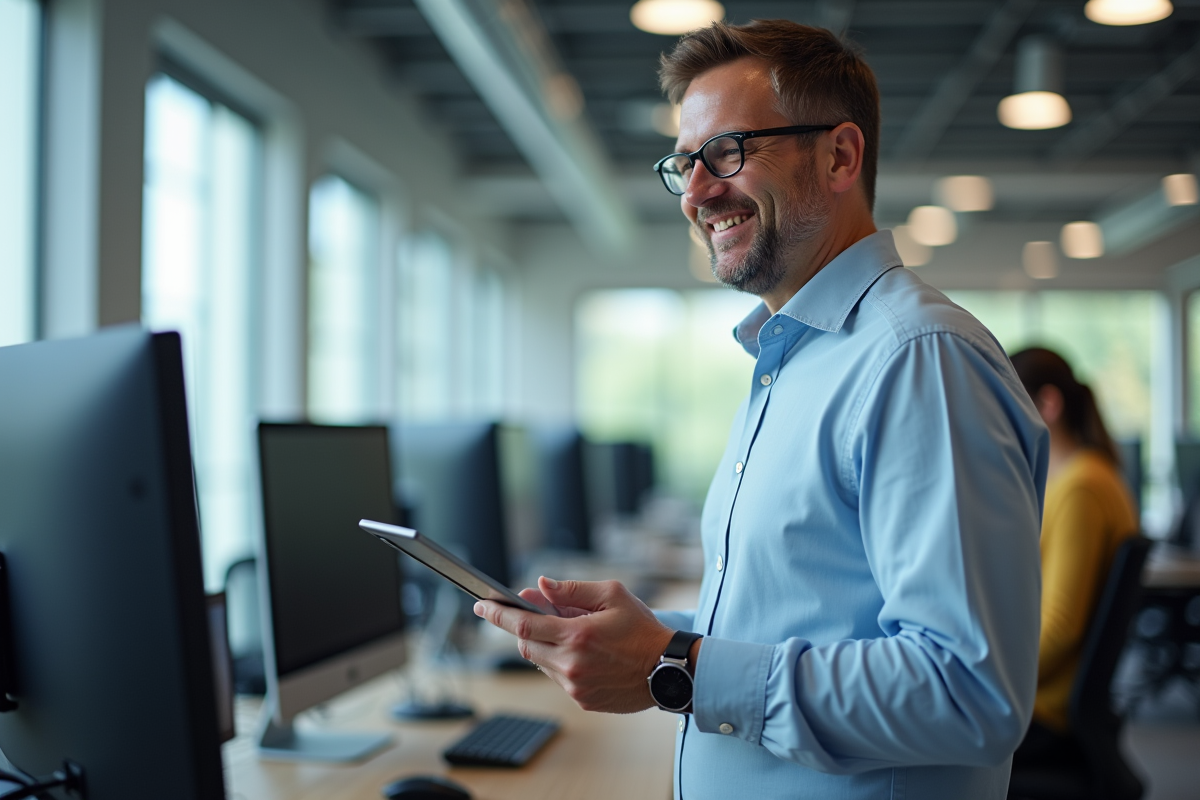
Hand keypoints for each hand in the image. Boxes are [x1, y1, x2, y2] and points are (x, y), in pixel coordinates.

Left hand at [474, 577, 674, 712]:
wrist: (668, 670)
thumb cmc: (643, 629)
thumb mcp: (612, 595)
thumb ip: (572, 590)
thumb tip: (541, 586)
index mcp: (577, 635)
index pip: (522, 626)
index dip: (497, 615)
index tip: (482, 606)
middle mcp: (571, 664)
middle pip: (526, 645)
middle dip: (523, 629)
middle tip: (534, 613)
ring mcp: (575, 685)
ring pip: (540, 662)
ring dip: (545, 645)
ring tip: (573, 632)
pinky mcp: (581, 699)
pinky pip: (558, 677)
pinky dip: (560, 661)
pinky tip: (585, 653)